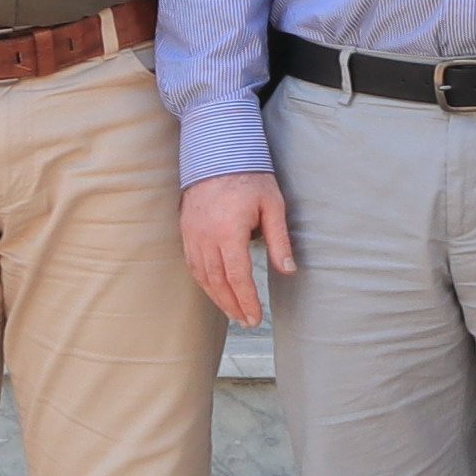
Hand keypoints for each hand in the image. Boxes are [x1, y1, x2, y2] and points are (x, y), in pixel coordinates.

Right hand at [181, 171, 294, 328]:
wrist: (216, 153)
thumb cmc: (250, 177)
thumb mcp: (273, 206)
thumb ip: (280, 241)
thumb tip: (289, 271)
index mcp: (229, 232)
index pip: (237, 277)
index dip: (247, 300)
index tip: (256, 317)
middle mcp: (206, 237)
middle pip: (218, 282)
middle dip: (233, 305)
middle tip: (247, 322)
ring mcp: (192, 235)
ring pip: (202, 276)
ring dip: (217, 298)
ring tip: (233, 313)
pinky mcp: (186, 231)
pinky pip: (192, 263)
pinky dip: (204, 281)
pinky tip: (214, 291)